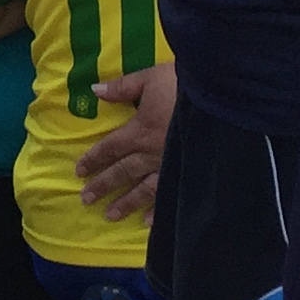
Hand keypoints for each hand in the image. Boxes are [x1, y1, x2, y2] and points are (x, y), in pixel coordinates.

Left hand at [76, 61, 176, 220]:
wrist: (221, 100)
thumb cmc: (184, 85)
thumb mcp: (150, 78)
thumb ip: (123, 87)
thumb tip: (95, 91)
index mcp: (140, 131)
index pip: (110, 148)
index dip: (94, 159)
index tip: (79, 172)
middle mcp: (151, 154)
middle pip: (122, 172)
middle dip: (103, 185)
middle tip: (85, 200)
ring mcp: (170, 167)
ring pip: (143, 189)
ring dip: (125, 203)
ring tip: (110, 215)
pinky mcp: (189, 175)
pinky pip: (170, 196)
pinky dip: (158, 211)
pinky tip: (148, 222)